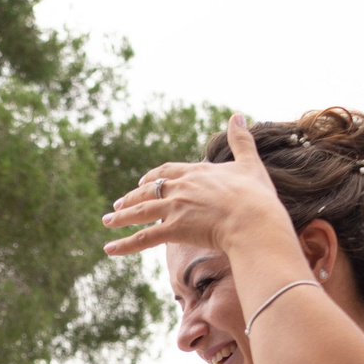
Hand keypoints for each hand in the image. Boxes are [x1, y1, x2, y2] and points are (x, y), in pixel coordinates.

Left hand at [99, 113, 299, 259]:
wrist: (254, 221)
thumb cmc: (256, 196)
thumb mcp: (249, 164)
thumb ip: (241, 140)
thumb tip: (238, 114)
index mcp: (197, 172)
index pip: (168, 171)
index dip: (153, 177)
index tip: (142, 182)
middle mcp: (182, 187)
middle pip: (149, 190)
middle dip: (131, 197)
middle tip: (118, 204)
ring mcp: (176, 207)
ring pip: (141, 211)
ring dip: (121, 217)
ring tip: (107, 221)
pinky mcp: (174, 229)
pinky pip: (144, 237)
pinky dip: (125, 244)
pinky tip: (110, 249)